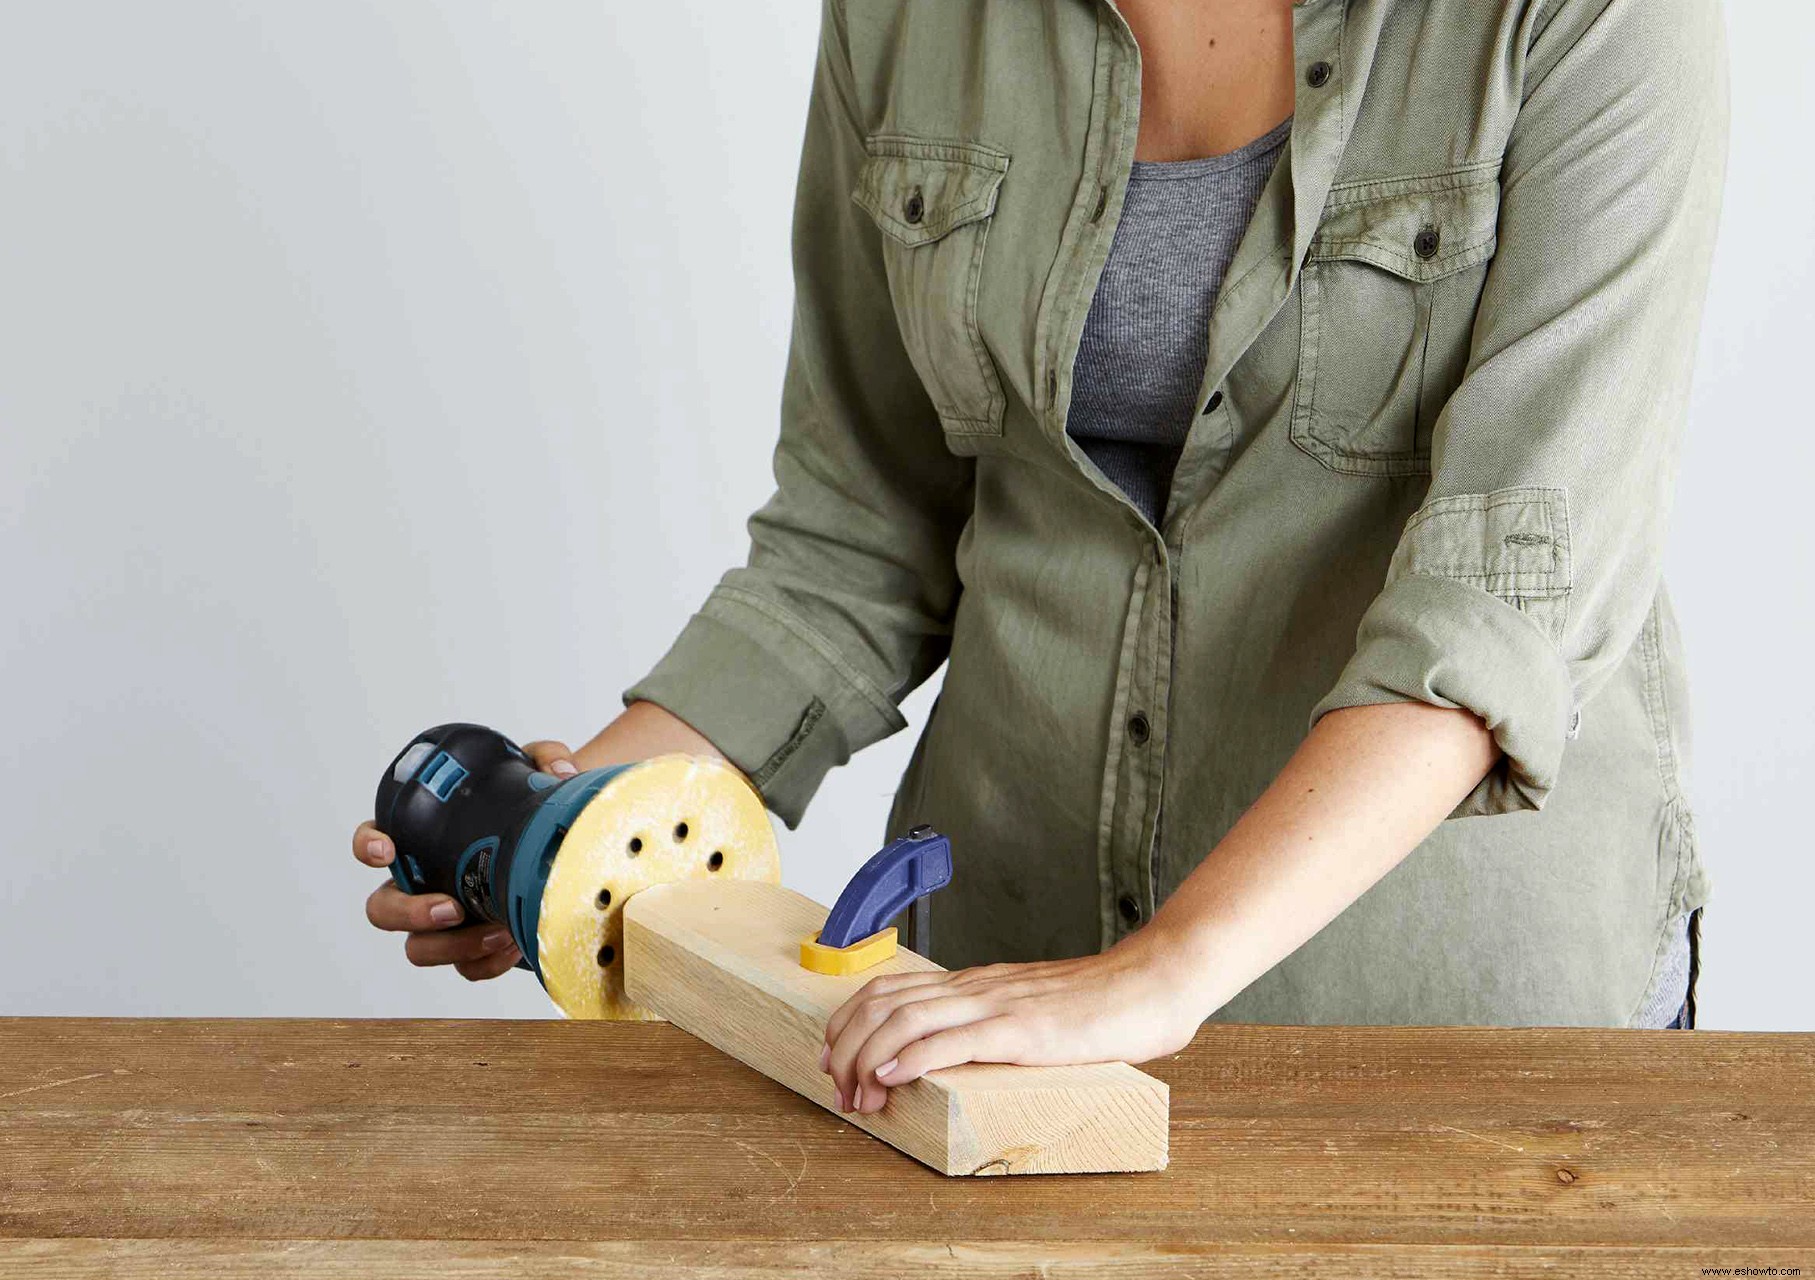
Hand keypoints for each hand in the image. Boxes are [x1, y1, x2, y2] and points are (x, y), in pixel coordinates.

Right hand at [351, 738, 578, 980]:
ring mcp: (445, 921)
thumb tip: (559, 772)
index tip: (387, 850)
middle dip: (409, 913)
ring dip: (452, 946)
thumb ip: (545, 759)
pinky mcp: (473, 948)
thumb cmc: (532, 809)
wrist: (564, 845)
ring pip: (419, 948)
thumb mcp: (539, 773)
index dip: (369, 846)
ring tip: (497, 932)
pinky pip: (466, 969)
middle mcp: (423, 882)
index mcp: (422, 839)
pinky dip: (486, 963)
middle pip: (383, 909)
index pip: (373, 841)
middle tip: (450, 908)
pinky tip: (514, 947)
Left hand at [818, 931, 1203, 1114]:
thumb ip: (994, 1022)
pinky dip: (912, 1058)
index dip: (849, 1021)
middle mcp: (976, 988)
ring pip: (907, 1019)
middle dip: (846, 1045)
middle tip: (835, 1085)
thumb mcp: (1029, 1008)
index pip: (889, 989)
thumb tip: (959, 1051)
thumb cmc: (1098, 1003)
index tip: (832, 1056)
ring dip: (869, 1058)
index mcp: (974, 984)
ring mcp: (997, 1006)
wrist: (1151, 984)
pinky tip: (892, 1077)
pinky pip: (954, 1040)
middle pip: (884, 1002)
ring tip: (856, 1093)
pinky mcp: (1022, 1030)